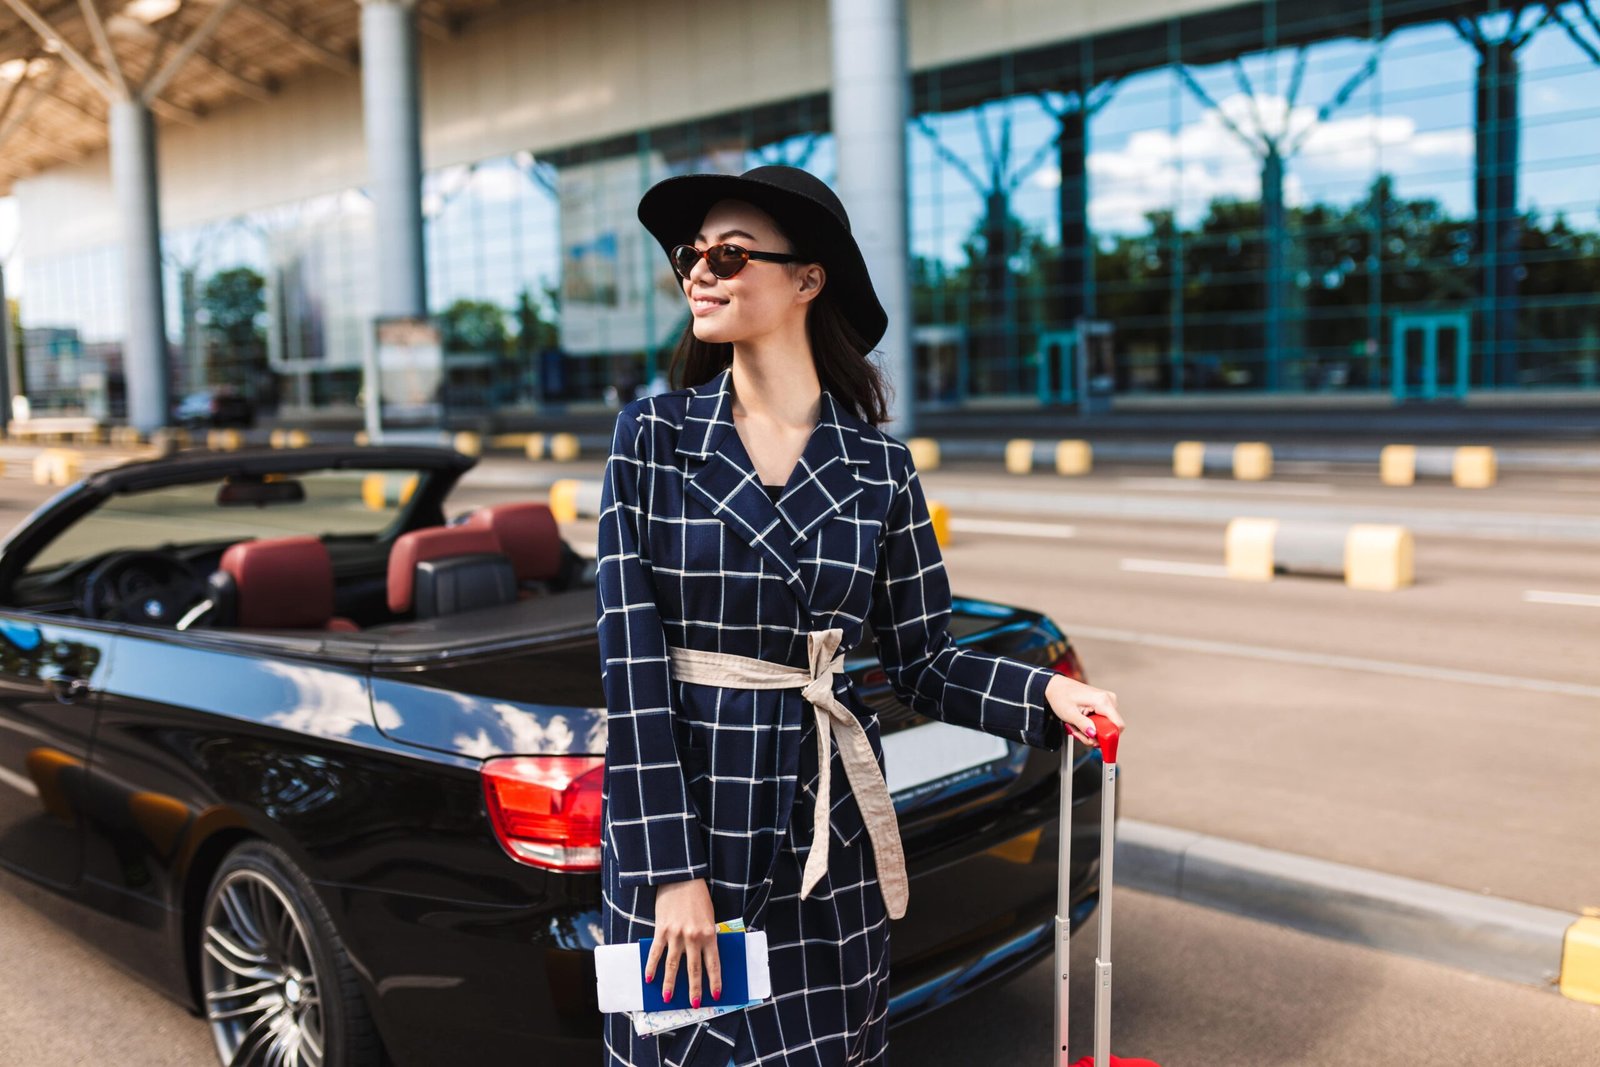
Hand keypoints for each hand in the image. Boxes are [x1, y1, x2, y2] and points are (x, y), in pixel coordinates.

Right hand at [646, 878, 721, 1007]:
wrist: (681, 878)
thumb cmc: (698, 897)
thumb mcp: (709, 917)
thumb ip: (707, 936)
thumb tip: (704, 957)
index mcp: (709, 934)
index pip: (713, 964)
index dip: (714, 981)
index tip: (716, 995)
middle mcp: (693, 937)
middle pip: (694, 969)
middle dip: (694, 989)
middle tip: (695, 1004)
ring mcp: (676, 934)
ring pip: (673, 965)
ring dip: (669, 984)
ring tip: (667, 998)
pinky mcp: (661, 930)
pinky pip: (656, 953)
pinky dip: (652, 967)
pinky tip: (649, 978)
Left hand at [1044, 674, 1123, 748]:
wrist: (1056, 686)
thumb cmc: (1061, 695)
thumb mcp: (1069, 713)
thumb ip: (1083, 725)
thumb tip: (1093, 734)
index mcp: (1103, 701)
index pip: (1118, 725)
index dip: (1108, 737)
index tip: (1093, 740)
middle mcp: (1109, 700)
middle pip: (1110, 728)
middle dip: (1093, 735)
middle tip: (1078, 732)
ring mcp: (1108, 702)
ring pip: (1106, 727)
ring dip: (1090, 731)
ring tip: (1077, 725)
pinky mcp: (1104, 704)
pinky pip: (1103, 722)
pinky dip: (1091, 725)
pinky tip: (1081, 721)